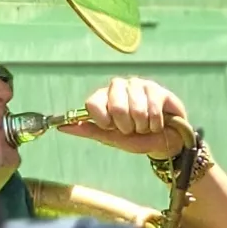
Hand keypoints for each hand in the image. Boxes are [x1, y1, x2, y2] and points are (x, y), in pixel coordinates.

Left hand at [62, 76, 198, 159]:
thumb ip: (88, 130)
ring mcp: (138, 85)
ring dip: (143, 126)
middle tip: (132, 129)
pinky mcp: (156, 89)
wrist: (164, 142)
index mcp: (103, 97)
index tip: (112, 128)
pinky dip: (155, 123)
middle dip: (127, 126)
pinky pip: (153, 109)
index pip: (93, 103)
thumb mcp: (110, 138)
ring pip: (136, 110)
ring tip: (145, 126)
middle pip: (116, 108)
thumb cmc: (136, 139)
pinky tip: (157, 122)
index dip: (103, 120)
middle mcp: (118, 87)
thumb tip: (61, 127)